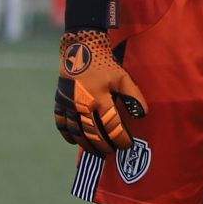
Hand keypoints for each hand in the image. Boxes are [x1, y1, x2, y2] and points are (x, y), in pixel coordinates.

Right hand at [54, 31, 146, 156]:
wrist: (79, 51)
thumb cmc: (104, 64)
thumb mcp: (123, 78)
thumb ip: (133, 97)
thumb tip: (143, 115)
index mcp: (101, 98)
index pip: (112, 126)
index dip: (120, 138)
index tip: (127, 145)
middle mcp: (83, 105)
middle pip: (93, 133)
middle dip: (104, 145)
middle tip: (111, 153)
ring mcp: (69, 105)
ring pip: (76, 132)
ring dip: (86, 144)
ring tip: (96, 152)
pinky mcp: (60, 102)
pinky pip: (61, 123)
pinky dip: (67, 135)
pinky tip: (74, 142)